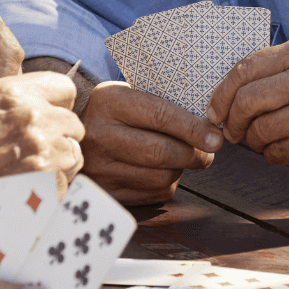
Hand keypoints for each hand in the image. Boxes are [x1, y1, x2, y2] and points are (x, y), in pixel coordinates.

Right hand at [0, 71, 84, 281]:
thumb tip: (22, 107)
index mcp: (9, 94)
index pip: (63, 87)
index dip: (56, 105)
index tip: (45, 118)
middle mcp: (32, 118)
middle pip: (72, 124)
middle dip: (57, 138)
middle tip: (29, 157)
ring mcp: (44, 154)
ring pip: (74, 155)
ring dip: (57, 166)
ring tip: (22, 180)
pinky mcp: (48, 189)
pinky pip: (66, 186)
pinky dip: (49, 193)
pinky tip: (20, 198)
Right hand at [79, 82, 222, 203]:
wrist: (72, 133)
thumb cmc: (115, 111)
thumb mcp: (130, 94)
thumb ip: (164, 104)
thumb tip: (210, 127)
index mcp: (110, 102)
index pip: (161, 116)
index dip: (194, 129)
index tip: (216, 138)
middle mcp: (101, 135)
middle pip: (162, 152)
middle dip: (195, 154)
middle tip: (209, 152)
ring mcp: (100, 167)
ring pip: (161, 177)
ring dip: (182, 170)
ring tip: (183, 158)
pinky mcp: (105, 192)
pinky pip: (152, 194)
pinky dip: (167, 184)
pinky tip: (163, 171)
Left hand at [207, 34, 288, 169]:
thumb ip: (280, 69)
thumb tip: (230, 91)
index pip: (245, 70)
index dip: (221, 94)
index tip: (215, 110)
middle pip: (247, 101)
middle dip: (232, 122)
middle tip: (234, 132)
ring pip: (260, 131)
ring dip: (254, 142)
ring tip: (263, 141)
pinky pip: (280, 153)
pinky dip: (273, 155)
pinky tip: (284, 149)